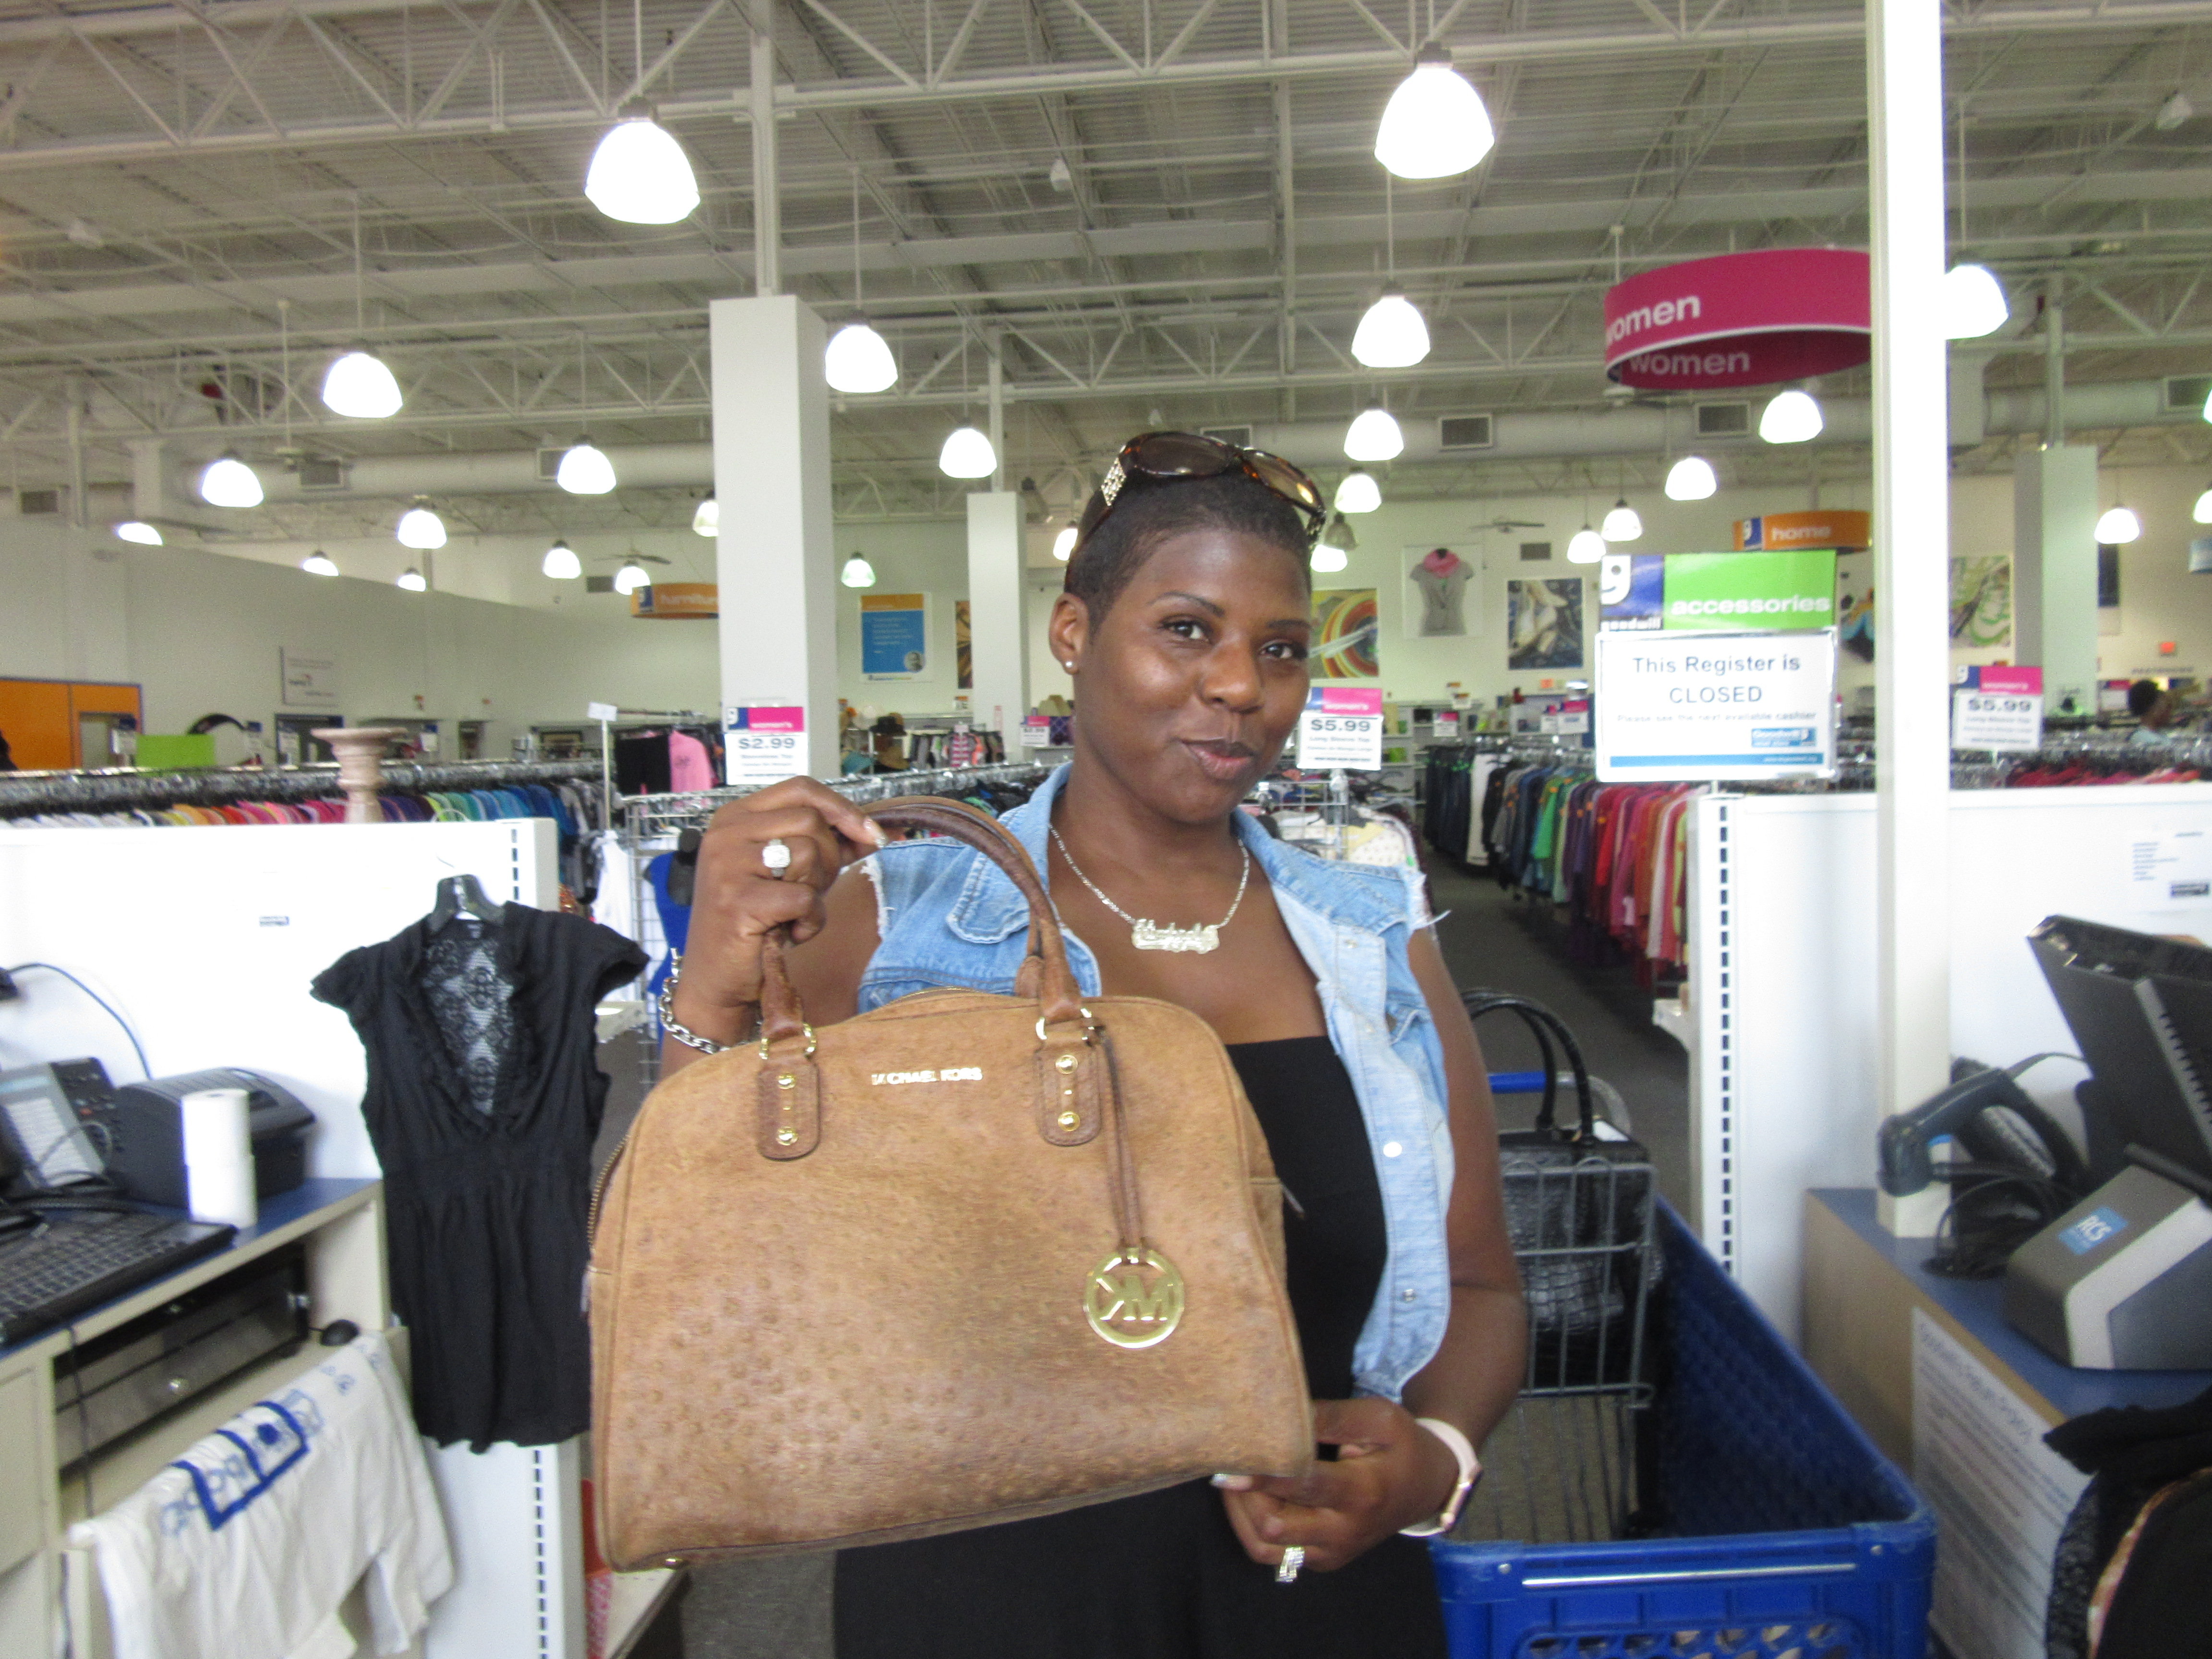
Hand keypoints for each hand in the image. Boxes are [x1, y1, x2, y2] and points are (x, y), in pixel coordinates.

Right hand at [669, 777, 886, 1045]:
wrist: (718, 979)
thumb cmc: (757, 923)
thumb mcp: (792, 874)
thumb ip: (826, 847)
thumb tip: (874, 831)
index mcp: (735, 817)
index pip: (800, 788)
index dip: (842, 808)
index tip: (869, 833)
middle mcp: (725, 834)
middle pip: (810, 820)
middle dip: (829, 859)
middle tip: (810, 891)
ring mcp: (727, 865)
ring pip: (808, 853)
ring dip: (815, 892)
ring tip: (791, 914)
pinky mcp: (738, 900)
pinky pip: (804, 897)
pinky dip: (810, 921)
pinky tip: (789, 933)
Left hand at [1215, 1398, 1460, 1573]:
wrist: (1427, 1488)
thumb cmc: (1402, 1445)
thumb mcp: (1378, 1418)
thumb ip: (1329, 1416)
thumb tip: (1280, 1413)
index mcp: (1362, 1492)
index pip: (1302, 1487)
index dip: (1262, 1477)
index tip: (1229, 1468)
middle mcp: (1344, 1531)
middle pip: (1275, 1525)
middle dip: (1245, 1495)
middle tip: (1229, 1461)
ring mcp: (1332, 1552)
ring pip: (1266, 1546)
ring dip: (1241, 1513)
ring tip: (1233, 1477)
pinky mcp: (1322, 1559)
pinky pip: (1272, 1553)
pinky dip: (1251, 1527)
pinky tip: (1247, 1497)